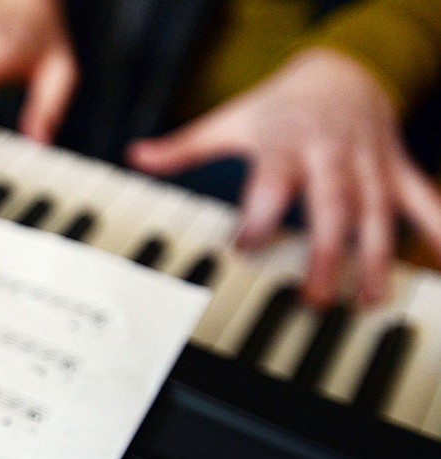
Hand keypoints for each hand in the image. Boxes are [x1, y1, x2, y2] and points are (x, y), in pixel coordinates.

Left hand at [128, 48, 440, 307]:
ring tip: (369, 301)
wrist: (344, 69)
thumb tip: (136, 154)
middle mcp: (330, 154)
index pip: (270, 183)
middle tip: (314, 299)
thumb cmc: (280, 106)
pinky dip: (436, 231)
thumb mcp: (230, 120)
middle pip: (331, 206)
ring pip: (378, 212)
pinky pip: (424, 200)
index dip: (258, 215)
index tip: (241, 250)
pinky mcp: (396, 170)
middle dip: (326, 252)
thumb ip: (185, 147)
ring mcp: (368, 164)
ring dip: (376, 258)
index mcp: (285, 143)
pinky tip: (438, 266)